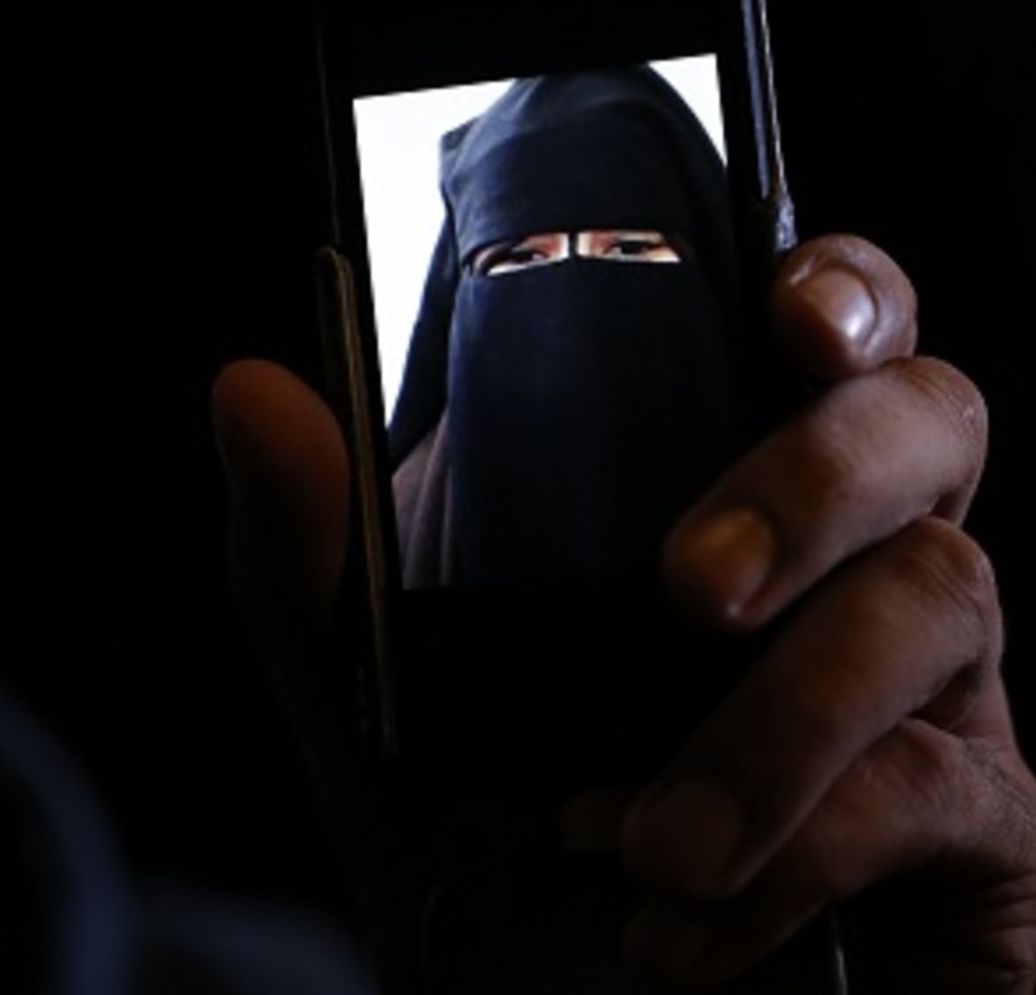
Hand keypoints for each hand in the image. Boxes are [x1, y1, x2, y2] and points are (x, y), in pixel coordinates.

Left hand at [210, 235, 1035, 990]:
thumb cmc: (490, 868)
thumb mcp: (382, 716)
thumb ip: (321, 559)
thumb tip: (251, 390)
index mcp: (725, 508)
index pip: (824, 342)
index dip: (841, 289)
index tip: (786, 304)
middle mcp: (847, 578)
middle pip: (929, 426)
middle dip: (813, 478)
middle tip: (684, 587)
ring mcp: (938, 702)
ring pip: (947, 597)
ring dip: (777, 717)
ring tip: (638, 836)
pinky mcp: (985, 848)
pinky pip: (945, 791)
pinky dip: (798, 851)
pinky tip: (675, 926)